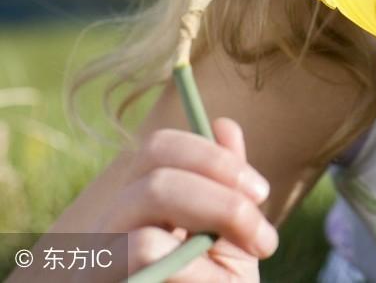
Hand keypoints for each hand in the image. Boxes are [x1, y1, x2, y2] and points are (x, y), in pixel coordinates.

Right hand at [96, 117, 273, 280]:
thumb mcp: (228, 241)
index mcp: (140, 203)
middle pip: (154, 169)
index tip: (261, 190)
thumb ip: (226, 188)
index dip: (213, 157)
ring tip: (254, 254)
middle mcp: (111, 225)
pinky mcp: (98, 282)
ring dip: (217, 218)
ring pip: (147, 207)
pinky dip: (193, 268)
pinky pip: (142, 254)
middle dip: (222, 189)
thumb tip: (225, 124)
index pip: (159, 148)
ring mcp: (98, 258)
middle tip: (263, 230)